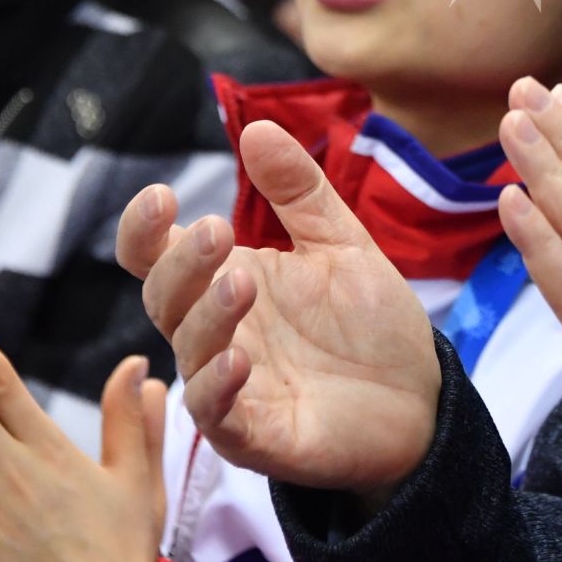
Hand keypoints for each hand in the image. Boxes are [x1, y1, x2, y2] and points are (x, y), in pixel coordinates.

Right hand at [115, 121, 440, 498]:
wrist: (418, 397)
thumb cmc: (369, 323)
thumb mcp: (341, 244)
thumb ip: (300, 192)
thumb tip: (258, 126)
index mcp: (227, 281)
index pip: (158, 255)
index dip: (144, 229)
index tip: (161, 195)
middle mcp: (216, 333)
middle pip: (164, 297)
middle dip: (182, 263)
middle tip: (218, 231)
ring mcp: (229, 385)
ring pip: (189, 350)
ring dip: (207, 316)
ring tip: (240, 283)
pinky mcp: (253, 434)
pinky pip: (217, 414)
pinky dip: (219, 387)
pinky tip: (239, 360)